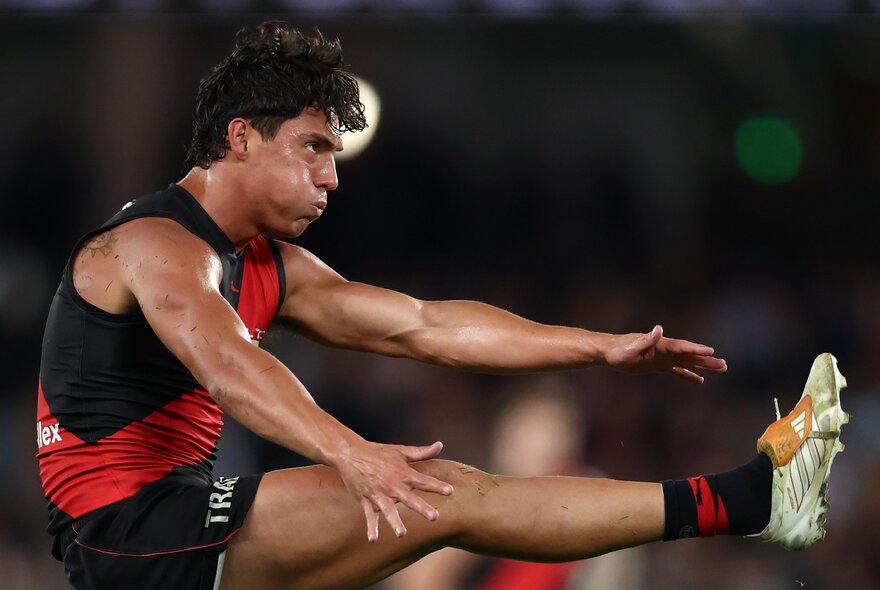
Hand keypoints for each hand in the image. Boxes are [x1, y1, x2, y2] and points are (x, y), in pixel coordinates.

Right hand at [333, 439, 453, 541]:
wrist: (351, 453)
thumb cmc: (378, 452)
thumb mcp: (401, 451)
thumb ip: (421, 452)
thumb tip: (440, 445)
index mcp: (403, 473)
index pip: (423, 481)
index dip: (437, 486)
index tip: (450, 492)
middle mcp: (392, 484)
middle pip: (409, 498)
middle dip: (422, 507)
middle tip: (435, 517)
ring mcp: (378, 493)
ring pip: (388, 509)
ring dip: (394, 521)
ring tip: (402, 534)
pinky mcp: (366, 499)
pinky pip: (369, 515)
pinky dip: (371, 527)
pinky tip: (373, 539)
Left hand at [604, 325, 726, 383]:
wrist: (608, 352)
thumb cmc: (618, 350)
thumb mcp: (631, 347)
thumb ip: (646, 339)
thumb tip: (659, 328)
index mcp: (661, 345)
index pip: (682, 347)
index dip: (696, 349)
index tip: (711, 351)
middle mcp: (665, 350)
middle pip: (690, 355)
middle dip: (707, 359)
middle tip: (724, 365)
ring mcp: (663, 358)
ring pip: (688, 362)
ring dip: (703, 365)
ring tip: (721, 368)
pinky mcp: (658, 366)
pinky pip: (677, 371)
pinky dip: (688, 374)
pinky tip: (699, 380)